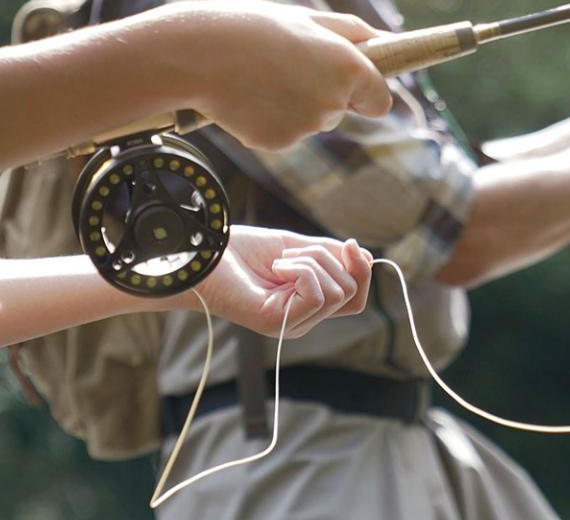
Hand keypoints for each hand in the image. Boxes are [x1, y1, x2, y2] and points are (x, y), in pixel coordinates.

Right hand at [142, 0, 392, 149]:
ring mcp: (304, 128)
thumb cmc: (250, 27)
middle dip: (318, 91)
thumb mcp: (303, 17)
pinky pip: (280, 132)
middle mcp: (332, 103)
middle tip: (281, 63)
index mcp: (347, 69)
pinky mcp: (276, 142)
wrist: (196, 54)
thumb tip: (383, 39)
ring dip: (290, 103)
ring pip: (307, 121)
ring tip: (257, 75)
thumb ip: (349, 31)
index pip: (380, 100)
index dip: (365, 91)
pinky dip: (266, 118)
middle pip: (338, 109)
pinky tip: (245, 95)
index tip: (348, 82)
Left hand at [184, 225, 372, 338]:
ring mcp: (291, 325)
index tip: (351, 245)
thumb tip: (365, 257)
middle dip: (330, 261)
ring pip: (337, 291)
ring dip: (312, 262)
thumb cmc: (240, 251)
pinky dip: (301, 270)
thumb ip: (328, 255)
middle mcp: (303, 319)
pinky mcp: (278, 323)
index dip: (361, 272)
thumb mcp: (295, 247)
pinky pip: (317, 294)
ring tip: (280, 261)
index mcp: (307, 303)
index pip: (354, 298)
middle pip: (351, 295)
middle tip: (293, 253)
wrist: (204, 254)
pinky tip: (276, 268)